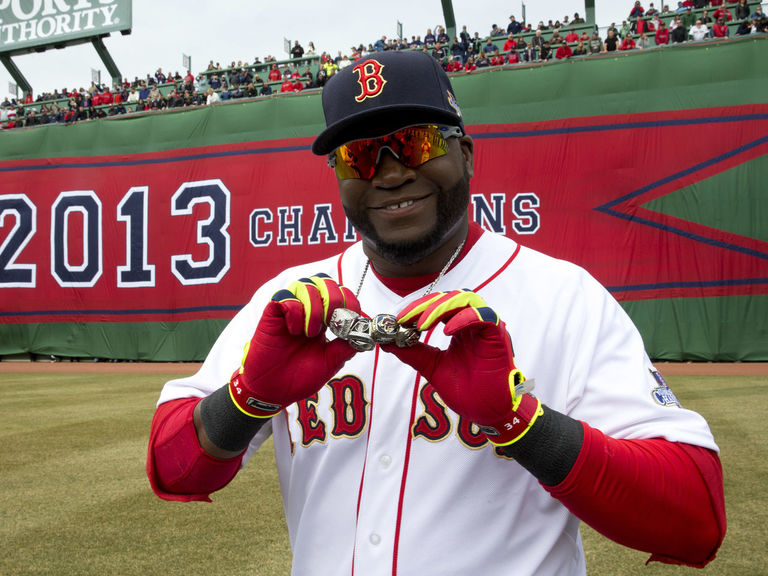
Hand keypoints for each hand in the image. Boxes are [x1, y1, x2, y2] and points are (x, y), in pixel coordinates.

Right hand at [228, 273, 361, 417]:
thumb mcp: (330, 363)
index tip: (350, 320)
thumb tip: (364, 334)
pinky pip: (285, 297)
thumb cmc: (299, 377)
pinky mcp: (272, 314)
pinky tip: (293, 330)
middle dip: (334, 299)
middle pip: (325, 282)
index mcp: (325, 319)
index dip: (349, 300)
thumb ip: (345, 347)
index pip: (341, 293)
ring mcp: (290, 310)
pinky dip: (294, 311)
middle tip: (331, 323)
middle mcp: (308, 310)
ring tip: (310, 333)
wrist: (272, 391)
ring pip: (306, 285)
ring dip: (314, 308)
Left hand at [382, 289, 541, 444]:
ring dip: (441, 308)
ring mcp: (485, 327)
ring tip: (423, 324)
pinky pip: (483, 316)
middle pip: (449, 298)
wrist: (487, 412)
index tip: (399, 319)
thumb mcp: (431, 367)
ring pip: (465, 299)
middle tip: (407, 318)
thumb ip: (412, 352)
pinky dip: (463, 318)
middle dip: (425, 305)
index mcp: (458, 328)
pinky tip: (447, 330)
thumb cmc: (466, 391)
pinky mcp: (497, 334)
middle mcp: (472, 323)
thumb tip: (386, 343)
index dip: (417, 308)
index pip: (437, 306)